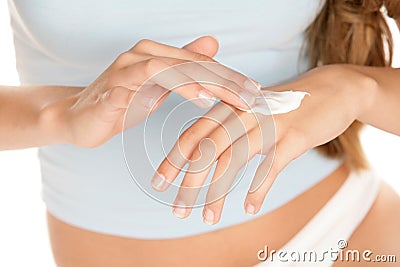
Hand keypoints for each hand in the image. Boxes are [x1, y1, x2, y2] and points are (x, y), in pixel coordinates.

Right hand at [39, 36, 259, 147]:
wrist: (78, 117)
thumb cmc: (121, 101)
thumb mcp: (158, 85)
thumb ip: (183, 66)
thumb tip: (213, 45)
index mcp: (154, 54)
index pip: (198, 63)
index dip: (228, 76)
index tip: (255, 91)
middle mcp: (140, 56)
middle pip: (188, 64)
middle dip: (223, 80)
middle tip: (251, 96)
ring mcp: (124, 72)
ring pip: (167, 70)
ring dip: (198, 82)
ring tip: (225, 98)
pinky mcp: (112, 92)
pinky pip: (142, 89)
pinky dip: (168, 93)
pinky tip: (193, 103)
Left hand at [153, 64, 373, 223]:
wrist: (333, 89)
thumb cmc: (286, 106)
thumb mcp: (252, 112)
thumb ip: (228, 129)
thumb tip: (202, 157)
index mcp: (231, 107)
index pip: (194, 134)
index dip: (174, 160)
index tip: (159, 184)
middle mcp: (244, 113)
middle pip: (208, 149)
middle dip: (189, 181)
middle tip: (177, 209)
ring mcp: (269, 124)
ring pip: (234, 160)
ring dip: (218, 192)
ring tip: (208, 218)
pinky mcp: (294, 136)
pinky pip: (271, 167)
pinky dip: (259, 189)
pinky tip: (249, 207)